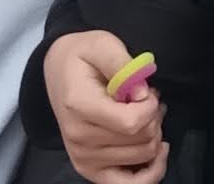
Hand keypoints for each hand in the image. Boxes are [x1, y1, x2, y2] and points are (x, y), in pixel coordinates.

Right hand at [45, 31, 168, 183]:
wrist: (57, 71)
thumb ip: (122, 63)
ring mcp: (84, 159)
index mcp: (80, 106)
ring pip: (143, 156)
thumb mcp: (102, 43)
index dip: (150, 106)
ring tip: (144, 113)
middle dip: (154, 116)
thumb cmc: (82, 56)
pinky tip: (156, 150)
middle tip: (147, 97)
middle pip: (141, 140)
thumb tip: (142, 93)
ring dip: (153, 134)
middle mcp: (79, 138)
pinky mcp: (90, 171)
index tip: (147, 89)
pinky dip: (150, 171)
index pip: (131, 123)